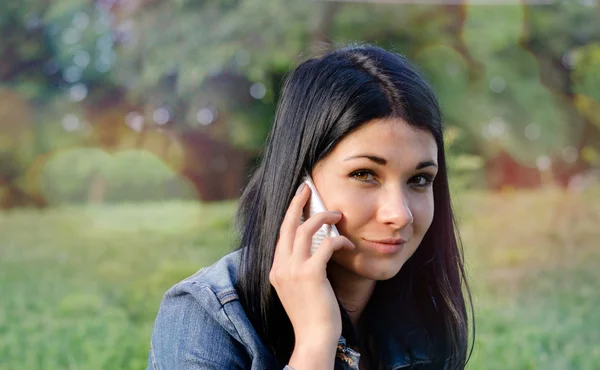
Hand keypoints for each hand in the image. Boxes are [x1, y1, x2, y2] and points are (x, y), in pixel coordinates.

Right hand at [270, 183, 354, 365]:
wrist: (314, 337)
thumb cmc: (312, 314)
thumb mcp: (297, 288)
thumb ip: (299, 268)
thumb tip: (315, 248)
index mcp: (276, 269)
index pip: (282, 233)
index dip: (290, 214)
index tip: (299, 199)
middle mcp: (280, 266)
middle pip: (288, 224)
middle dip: (298, 202)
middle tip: (307, 186)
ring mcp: (293, 270)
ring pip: (306, 230)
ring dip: (323, 217)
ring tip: (337, 214)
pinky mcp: (310, 274)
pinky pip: (325, 245)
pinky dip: (338, 240)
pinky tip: (348, 243)